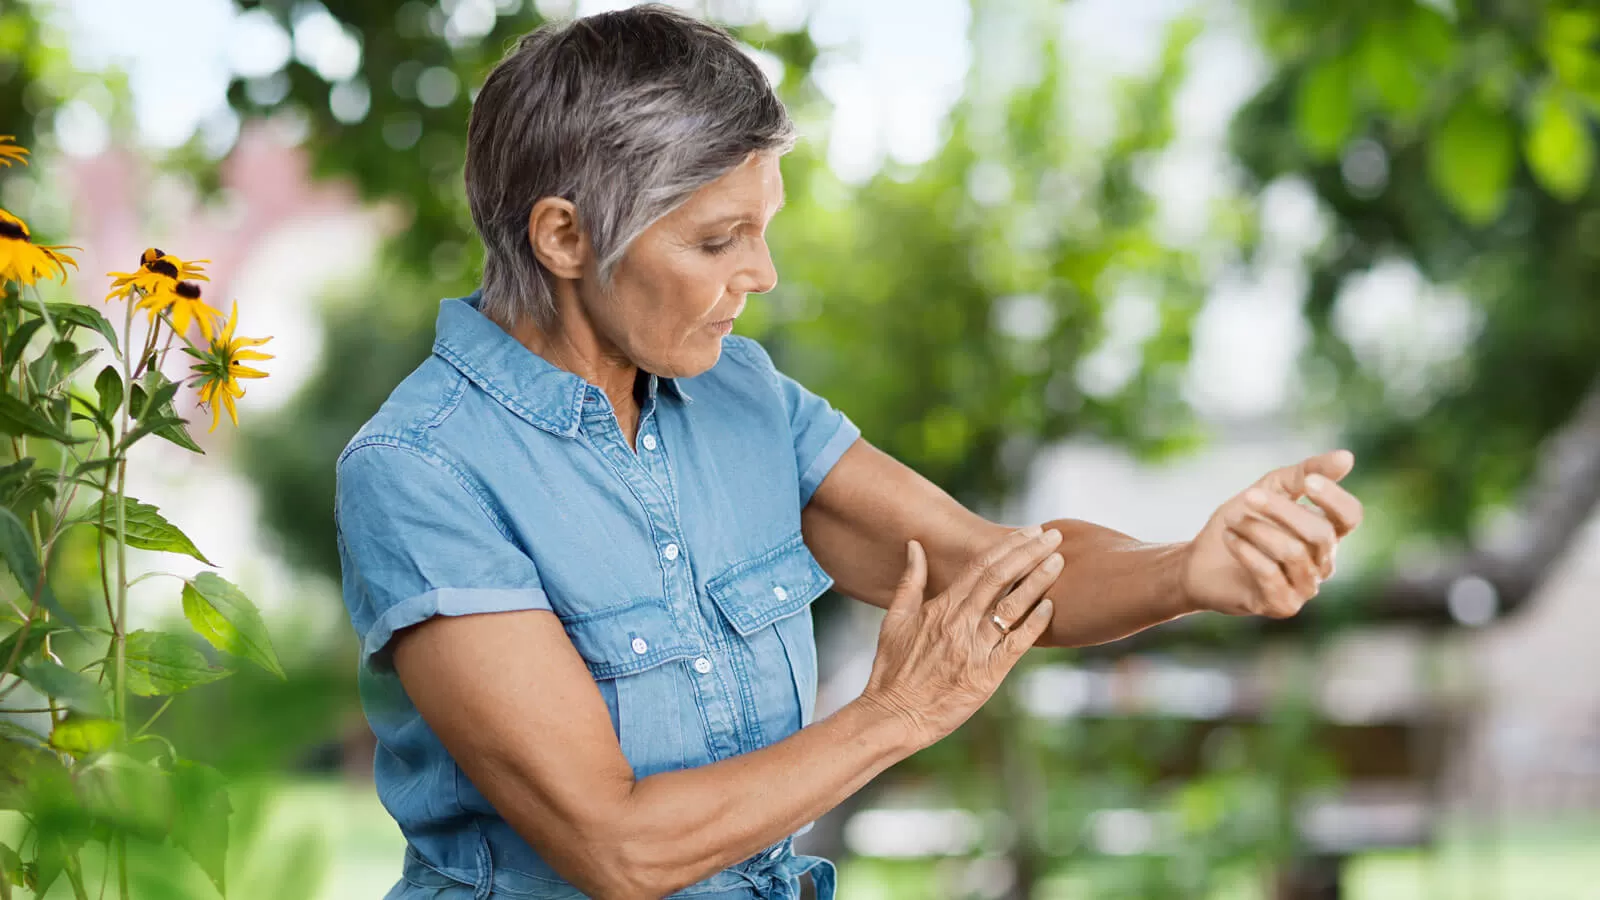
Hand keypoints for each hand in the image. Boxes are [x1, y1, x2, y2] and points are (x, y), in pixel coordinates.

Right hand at [856, 526, 1060, 749]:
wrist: (893, 715)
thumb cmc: (892, 670)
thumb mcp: (894, 619)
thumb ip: (910, 581)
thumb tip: (915, 545)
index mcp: (941, 607)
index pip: (981, 566)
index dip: (1008, 545)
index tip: (1030, 531)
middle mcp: (960, 623)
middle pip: (1001, 577)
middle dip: (1030, 552)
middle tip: (1053, 536)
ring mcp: (974, 648)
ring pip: (1012, 606)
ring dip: (1038, 580)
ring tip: (1058, 561)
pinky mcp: (986, 675)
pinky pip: (1016, 644)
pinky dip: (1034, 623)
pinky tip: (1050, 606)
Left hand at [1181, 449, 1364, 617]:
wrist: (1199, 562)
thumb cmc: (1241, 523)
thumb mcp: (1269, 489)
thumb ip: (1303, 474)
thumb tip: (1347, 457)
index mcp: (1326, 533)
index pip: (1350, 516)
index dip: (1334, 498)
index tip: (1307, 482)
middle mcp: (1323, 563)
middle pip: (1319, 533)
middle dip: (1282, 510)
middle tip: (1248, 496)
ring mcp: (1305, 587)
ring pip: (1293, 553)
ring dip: (1257, 529)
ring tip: (1231, 519)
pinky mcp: (1282, 604)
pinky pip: (1271, 575)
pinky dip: (1247, 552)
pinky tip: (1230, 538)